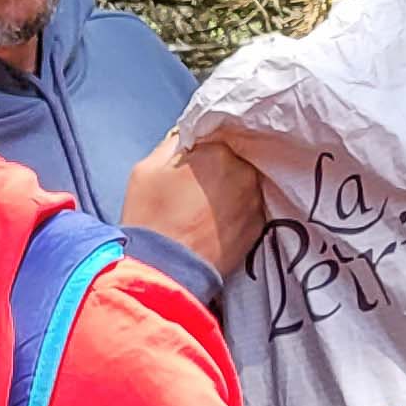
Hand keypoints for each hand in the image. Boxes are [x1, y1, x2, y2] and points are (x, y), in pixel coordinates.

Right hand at [123, 135, 264, 281]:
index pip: (217, 136)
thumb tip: (189, 135)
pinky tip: (216, 223)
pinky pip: (249, 208)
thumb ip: (173, 143)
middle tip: (195, 189)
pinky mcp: (259, 227)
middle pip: (235, 159)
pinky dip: (237, 212)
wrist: (163, 271)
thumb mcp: (146, 169)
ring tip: (205, 209)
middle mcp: (244, 172)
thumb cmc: (149, 219)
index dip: (202, 150)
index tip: (189, 164)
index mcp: (217, 152)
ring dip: (230, 190)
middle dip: (218, 169)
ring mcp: (254, 201)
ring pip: (244, 184)